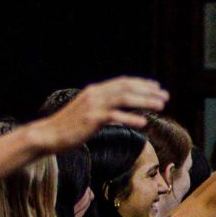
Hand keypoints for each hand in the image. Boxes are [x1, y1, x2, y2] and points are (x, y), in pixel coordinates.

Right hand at [33, 77, 168, 152]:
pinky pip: (115, 116)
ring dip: (144, 101)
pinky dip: (130, 118)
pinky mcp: (92, 118)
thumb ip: (105, 108)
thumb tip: (123, 110)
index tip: (157, 87)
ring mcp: (93, 105)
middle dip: (148, 91)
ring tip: (161, 106)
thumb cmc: (70, 126)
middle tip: (165, 96)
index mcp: (95, 91)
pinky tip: (144, 122)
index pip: (122, 82)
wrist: (49, 134)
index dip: (141, 83)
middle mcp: (95, 94)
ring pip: (124, 98)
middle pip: (126, 88)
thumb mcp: (89, 112)